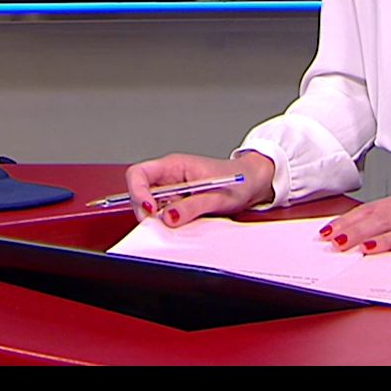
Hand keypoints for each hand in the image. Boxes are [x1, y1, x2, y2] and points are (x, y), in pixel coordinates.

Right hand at [123, 152, 274, 226]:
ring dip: (160, 218)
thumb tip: (168, 218)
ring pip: (151, 207)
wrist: (253, 184)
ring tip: (184, 220)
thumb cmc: (238, 181)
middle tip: (164, 225)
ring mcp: (172, 191)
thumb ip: (191, 206)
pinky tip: (187, 222)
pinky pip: (164, 214)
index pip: (138, 173)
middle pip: (140, 193)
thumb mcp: (216, 196)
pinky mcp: (178, 203)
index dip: (137, 192)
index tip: (149, 211)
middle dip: (147, 212)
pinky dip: (170, 222)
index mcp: (173, 165)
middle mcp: (168, 177)